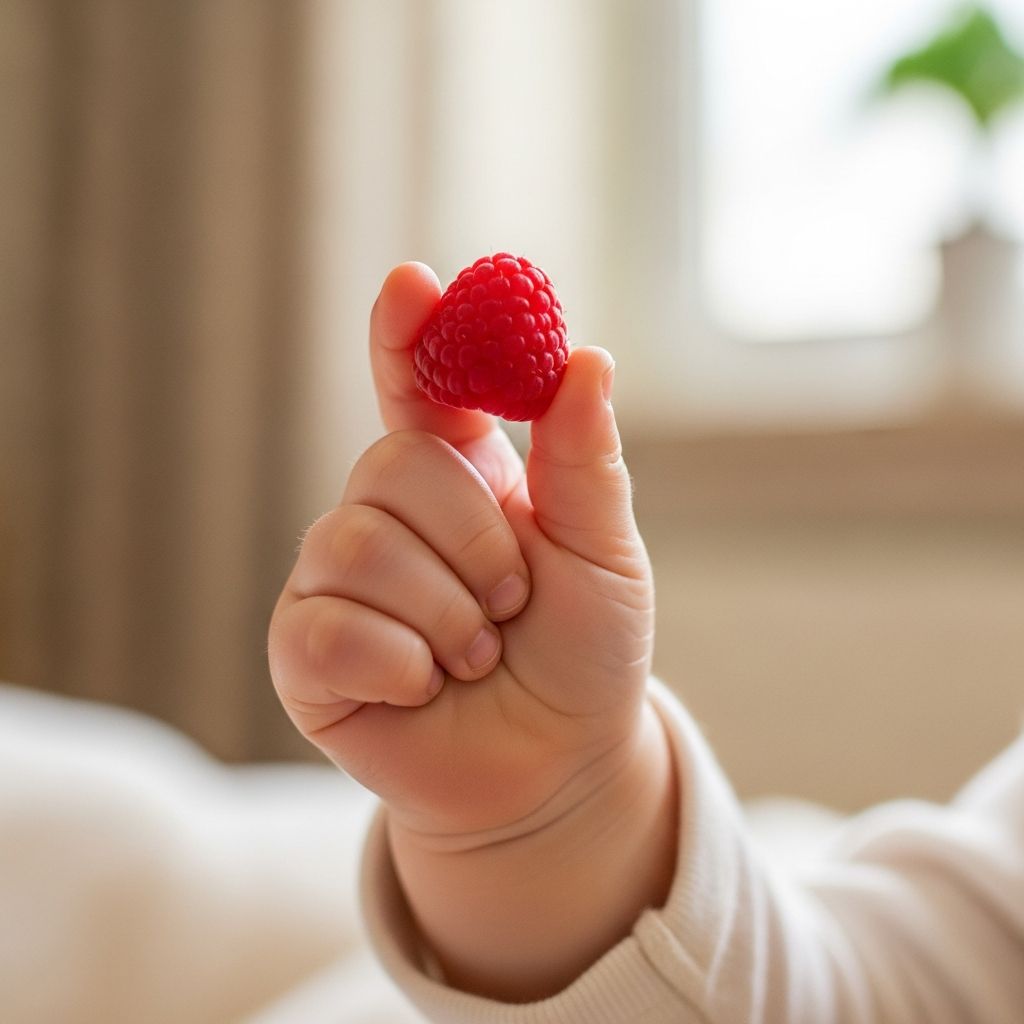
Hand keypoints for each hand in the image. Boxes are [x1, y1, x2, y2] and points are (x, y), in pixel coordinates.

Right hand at [269, 262, 654, 843]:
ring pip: (356, 544)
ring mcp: (338, 582)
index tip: (413, 284)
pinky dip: (397, 663)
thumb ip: (585, 463)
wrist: (553, 769)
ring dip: (445, 613)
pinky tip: (422, 687)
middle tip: (513, 601)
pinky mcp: (305, 652)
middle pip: (394, 465)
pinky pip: (325, 627)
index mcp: (463, 477)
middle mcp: (390, 514)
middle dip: (474, 541)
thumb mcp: (604, 558)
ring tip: (477, 654)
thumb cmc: (581, 655)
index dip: (411, 334)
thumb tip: (586, 355)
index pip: (421, 387)